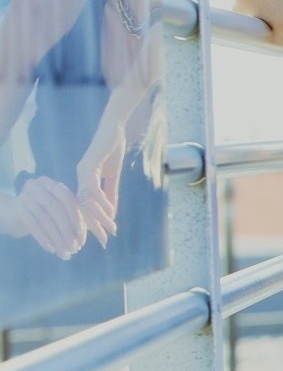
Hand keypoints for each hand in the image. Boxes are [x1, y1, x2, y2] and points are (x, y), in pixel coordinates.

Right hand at [3, 176, 87, 258]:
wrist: (14, 211)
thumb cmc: (44, 210)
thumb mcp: (58, 209)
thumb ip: (73, 217)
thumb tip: (84, 235)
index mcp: (52, 184)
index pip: (66, 198)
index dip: (74, 214)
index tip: (80, 231)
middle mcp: (38, 187)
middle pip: (55, 210)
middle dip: (66, 230)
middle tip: (74, 248)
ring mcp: (25, 197)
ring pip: (44, 220)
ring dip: (56, 238)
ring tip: (65, 252)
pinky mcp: (17, 209)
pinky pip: (32, 225)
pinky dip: (43, 238)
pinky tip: (51, 249)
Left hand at [74, 122, 125, 248]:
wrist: (114, 128)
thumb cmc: (113, 148)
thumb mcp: (113, 175)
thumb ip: (110, 193)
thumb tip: (110, 212)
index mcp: (84, 181)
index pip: (85, 207)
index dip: (94, 223)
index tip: (102, 237)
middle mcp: (79, 178)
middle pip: (83, 208)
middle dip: (94, 226)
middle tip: (103, 241)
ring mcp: (82, 172)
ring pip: (87, 201)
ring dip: (100, 216)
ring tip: (110, 228)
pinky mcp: (88, 166)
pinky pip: (92, 188)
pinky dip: (101, 202)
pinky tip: (110, 211)